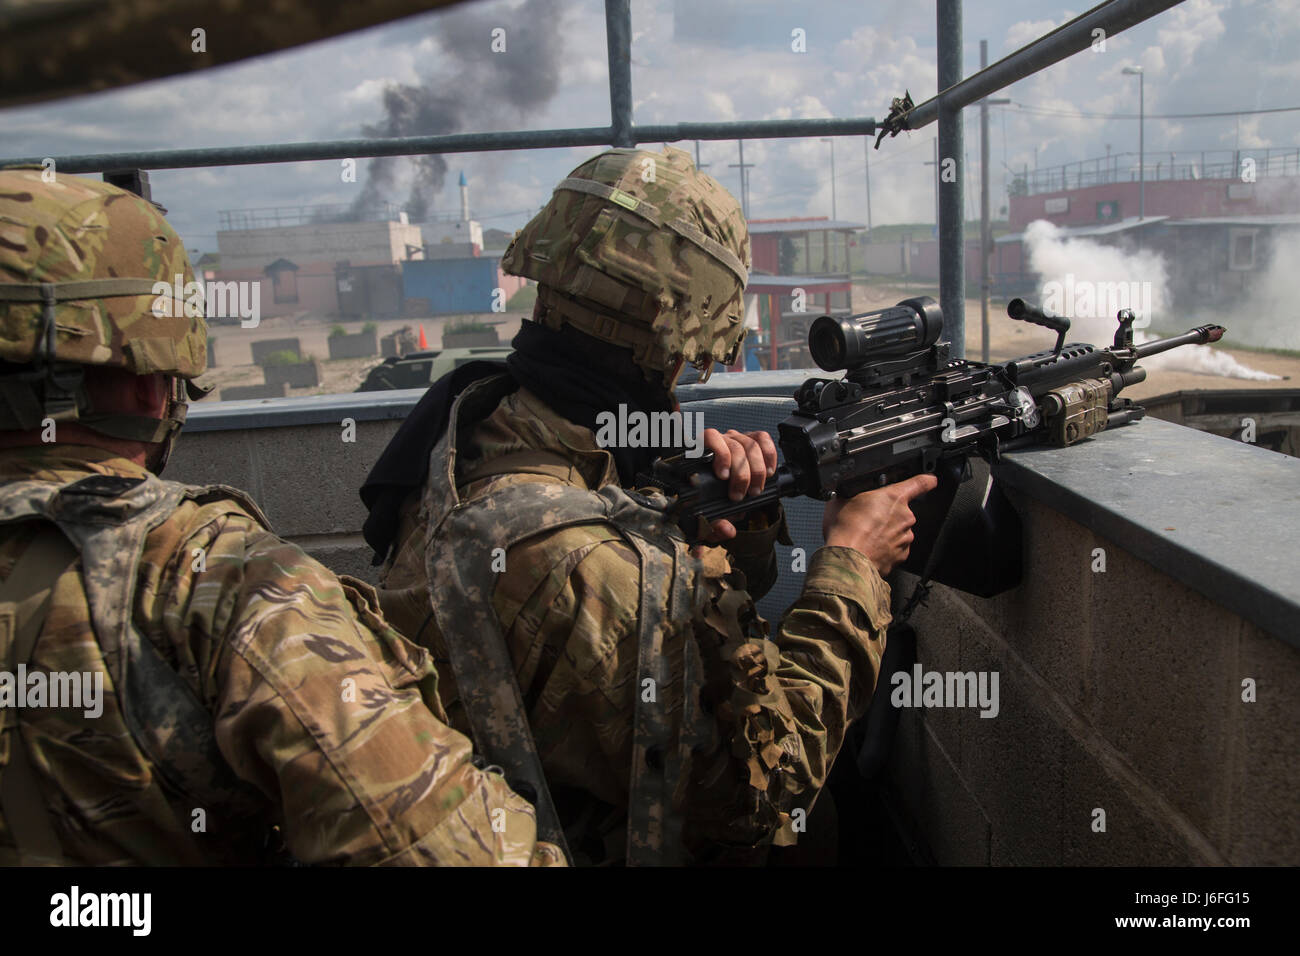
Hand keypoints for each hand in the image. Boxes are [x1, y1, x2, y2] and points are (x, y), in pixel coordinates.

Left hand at [695, 428, 777, 543]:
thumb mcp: (708, 518)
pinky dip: (769, 455)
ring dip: (757, 470)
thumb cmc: (711, 502)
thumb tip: (728, 529)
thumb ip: (714, 527)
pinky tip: (768, 472)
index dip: (720, 455)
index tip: (724, 477)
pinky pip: (763, 439)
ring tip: (755, 490)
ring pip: (751, 444)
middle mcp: (720, 441)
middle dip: (741, 474)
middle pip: (735, 446)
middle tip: (740, 495)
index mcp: (702, 452)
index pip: (710, 438)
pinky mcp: (752, 439)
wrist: (723, 495)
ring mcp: (736, 438)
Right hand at [822, 473, 939, 575]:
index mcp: (894, 498)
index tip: (929, 480)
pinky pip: (895, 548)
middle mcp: (905, 517)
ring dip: (885, 532)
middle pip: (901, 511)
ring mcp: (905, 538)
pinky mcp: (901, 556)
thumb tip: (844, 496)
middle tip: (867, 519)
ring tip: (864, 536)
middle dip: (887, 514)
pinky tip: (868, 547)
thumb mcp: (841, 501)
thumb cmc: (846, 531)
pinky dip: (884, 548)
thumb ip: (851, 495)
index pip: (920, 483)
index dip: (926, 480)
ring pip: (898, 531)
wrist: (847, 561)